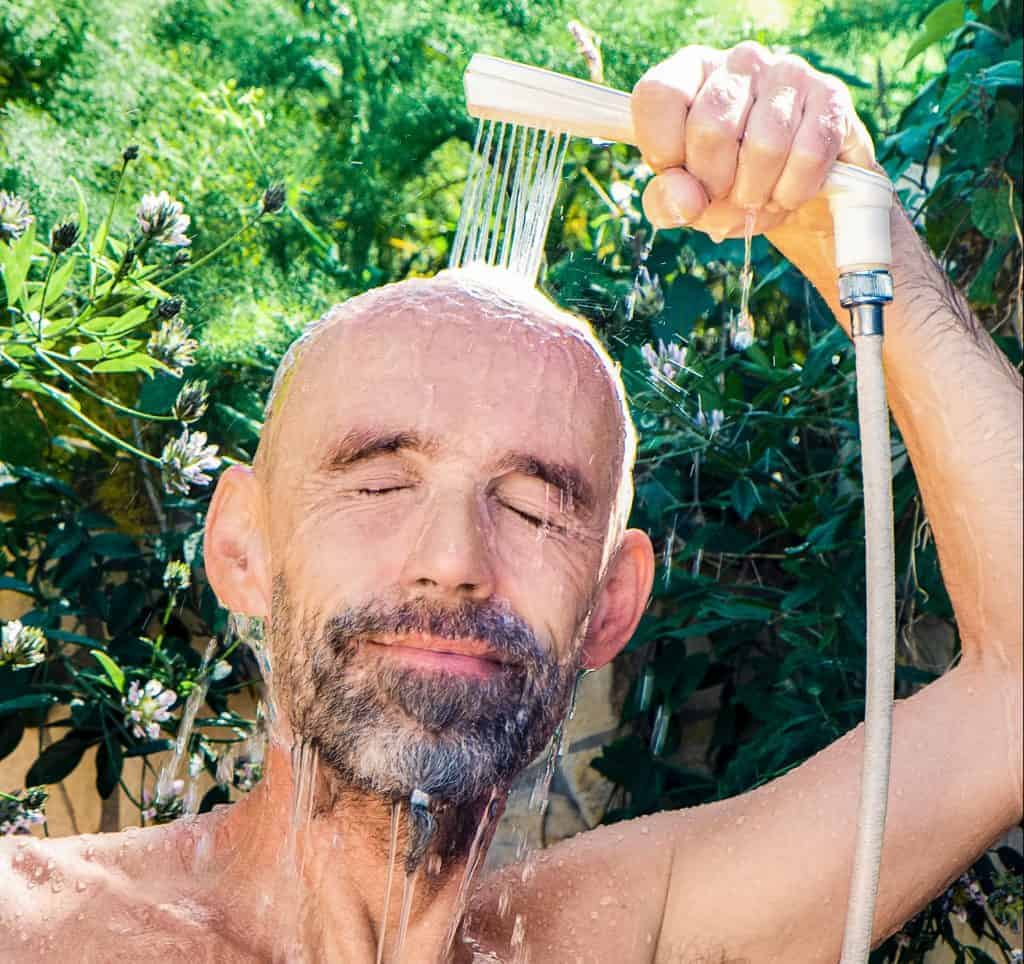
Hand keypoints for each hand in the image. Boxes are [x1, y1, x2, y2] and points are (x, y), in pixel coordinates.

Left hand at [631, 42, 875, 241]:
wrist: (791, 189)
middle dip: (714, 184)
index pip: (658, 95)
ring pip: (765, 146)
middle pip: (712, 128)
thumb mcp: (684, 198)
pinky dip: (792, 192)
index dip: (663, 151)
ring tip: (755, 198)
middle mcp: (740, 62)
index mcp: (691, 72)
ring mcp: (789, 73)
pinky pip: (808, 155)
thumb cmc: (726, 184)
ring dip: (756, 194)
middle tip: (723, 196)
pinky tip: (785, 193)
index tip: (678, 177)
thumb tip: (686, 200)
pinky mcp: (831, 97)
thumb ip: (666, 201)